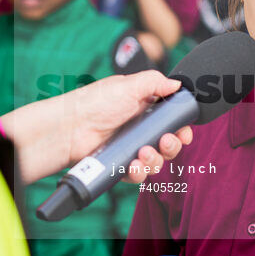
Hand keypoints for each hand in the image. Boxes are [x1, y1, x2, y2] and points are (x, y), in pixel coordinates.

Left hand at [0, 70, 191, 184]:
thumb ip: (155, 82)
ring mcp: (130, 148)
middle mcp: (139, 129)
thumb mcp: (128, 85)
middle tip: (165, 141)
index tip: (185, 133)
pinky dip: (139, 173)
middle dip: (172, 145)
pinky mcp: (120, 165)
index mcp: (144, 108)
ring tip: (144, 154)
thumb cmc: (95, 103)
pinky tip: (133, 166)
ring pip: (156, 161)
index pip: (172, 121)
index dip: (181, 128)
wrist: (69, 127)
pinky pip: (138, 174)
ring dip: (155, 160)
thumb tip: (178, 84)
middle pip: (168, 143)